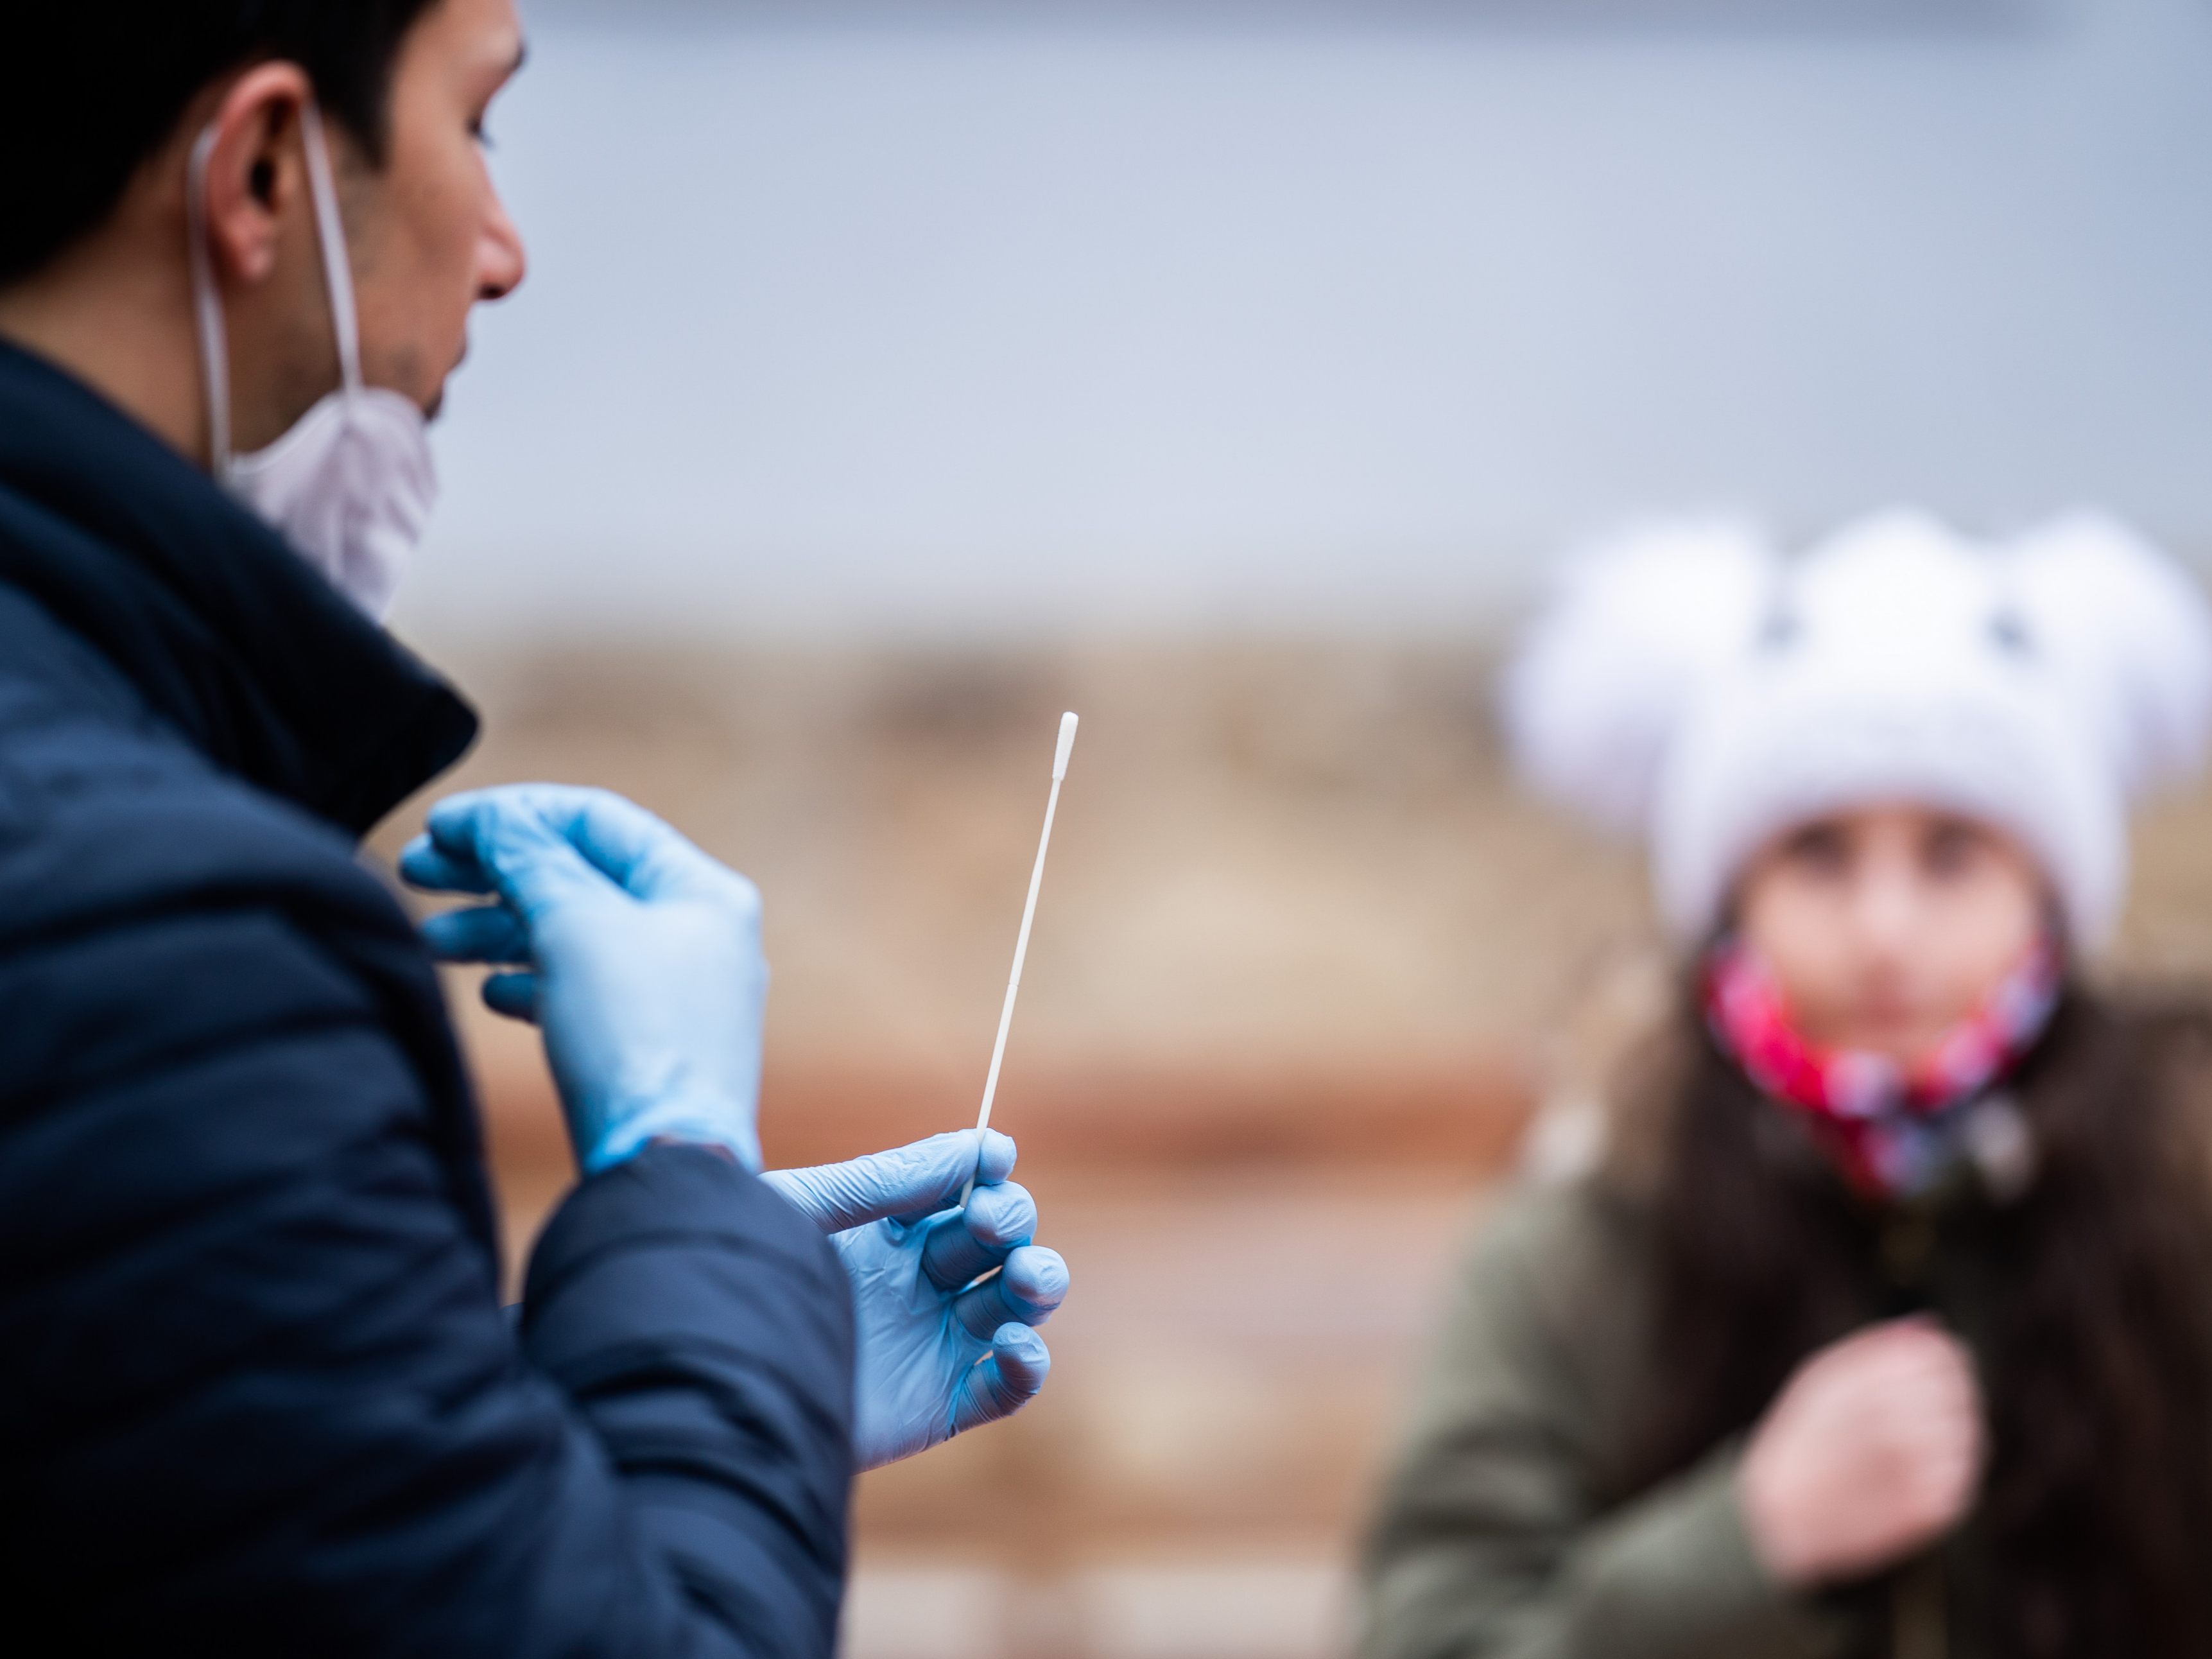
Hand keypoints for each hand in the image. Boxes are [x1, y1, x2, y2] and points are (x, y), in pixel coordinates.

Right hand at [400, 785, 767, 1174]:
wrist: (663, 1160)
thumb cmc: (633, 1033)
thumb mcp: (574, 926)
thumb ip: (528, 859)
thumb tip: (493, 820)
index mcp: (699, 889)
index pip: (596, 820)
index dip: (512, 813)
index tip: (440, 825)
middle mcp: (697, 933)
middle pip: (579, 876)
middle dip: (494, 871)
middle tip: (415, 871)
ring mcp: (677, 992)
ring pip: (573, 936)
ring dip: (496, 930)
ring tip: (431, 942)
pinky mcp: (649, 1046)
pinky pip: (581, 992)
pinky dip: (530, 982)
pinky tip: (489, 992)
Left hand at [763, 1130, 1067, 1469]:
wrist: (710, 1381)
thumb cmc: (741, 1283)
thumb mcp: (805, 1211)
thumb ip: (887, 1179)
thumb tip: (982, 1144)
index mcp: (887, 1232)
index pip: (961, 1190)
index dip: (985, 1169)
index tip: (993, 1157)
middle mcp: (918, 1283)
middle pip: (1000, 1240)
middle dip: (1010, 1219)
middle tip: (986, 1221)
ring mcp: (932, 1343)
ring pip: (1019, 1305)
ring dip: (1041, 1281)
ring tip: (1023, 1277)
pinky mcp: (939, 1406)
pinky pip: (1007, 1387)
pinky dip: (1028, 1364)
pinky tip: (1010, 1344)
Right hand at [1739, 1317, 1984, 1588]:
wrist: (1782, 1514)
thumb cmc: (1803, 1437)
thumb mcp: (1822, 1375)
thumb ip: (1876, 1346)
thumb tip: (1930, 1326)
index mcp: (1874, 1384)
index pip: (1944, 1355)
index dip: (1942, 1357)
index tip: (1930, 1367)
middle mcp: (1904, 1423)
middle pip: (1961, 1391)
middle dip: (1945, 1393)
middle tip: (1912, 1409)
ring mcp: (1923, 1469)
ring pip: (1970, 1432)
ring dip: (1949, 1429)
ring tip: (1907, 1442)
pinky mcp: (1935, 1508)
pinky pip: (1962, 1473)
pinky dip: (1945, 1467)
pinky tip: (1909, 1471)